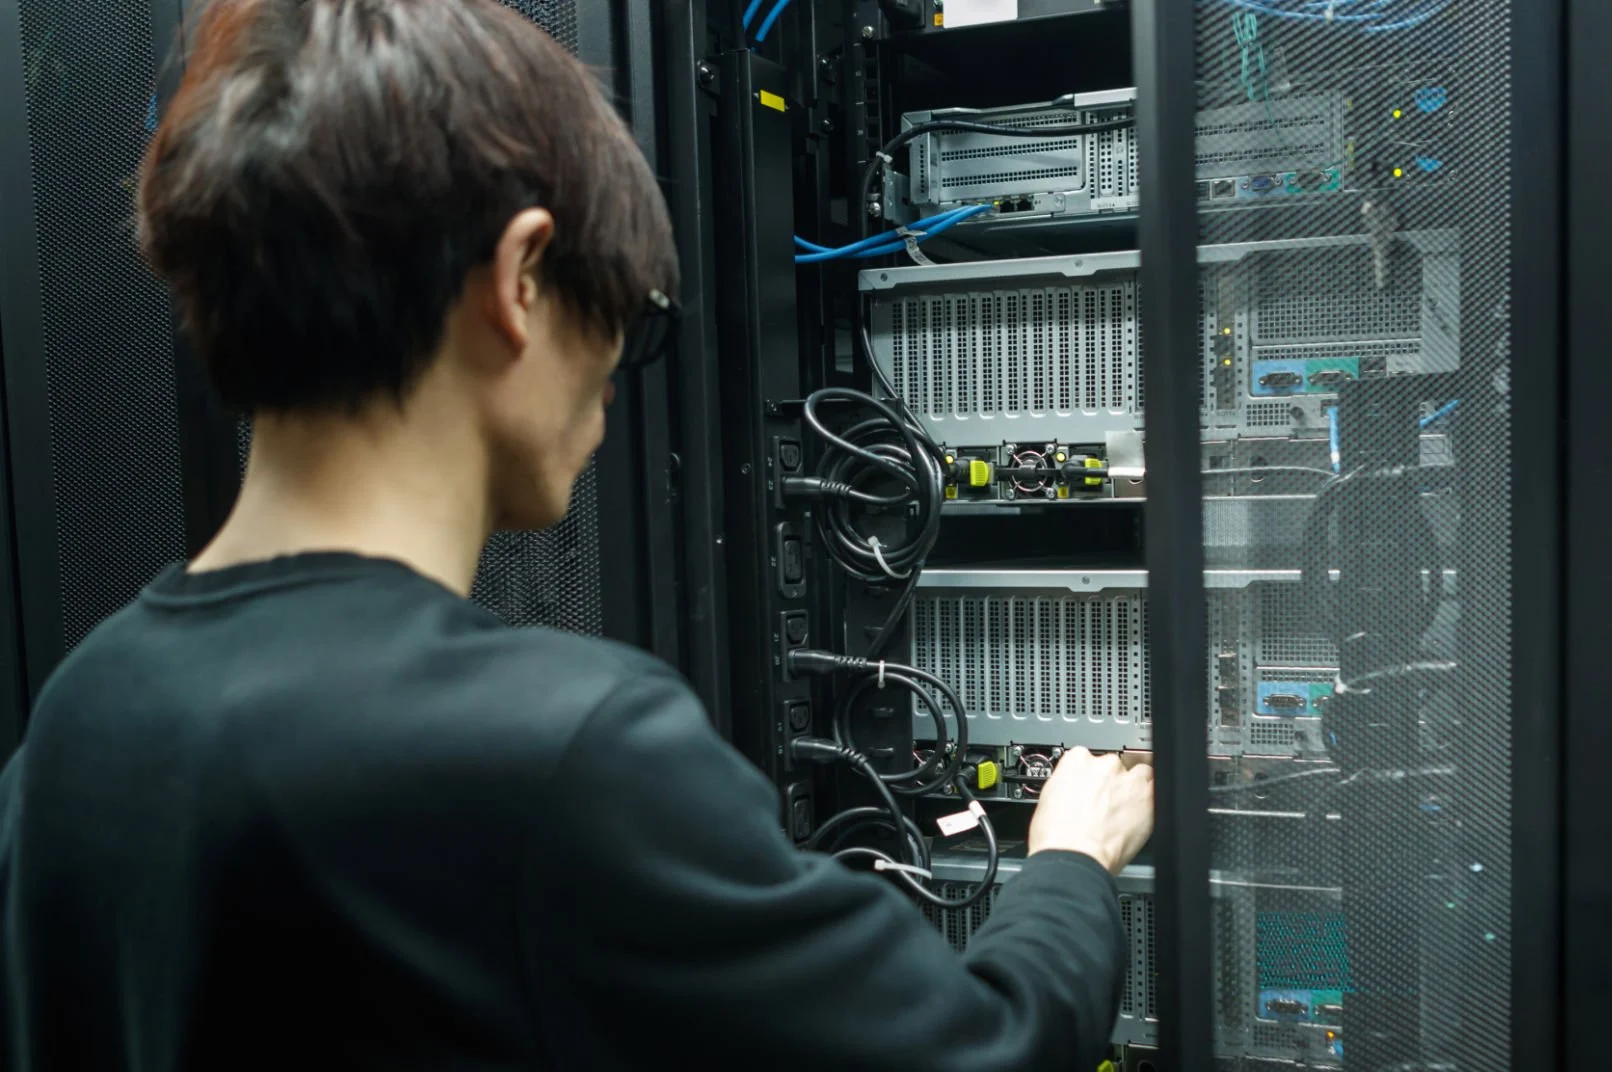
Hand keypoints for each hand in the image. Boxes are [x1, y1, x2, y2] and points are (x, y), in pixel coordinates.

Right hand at [1027, 748, 1153, 873]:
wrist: (1074, 856)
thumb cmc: (1056, 836)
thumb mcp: (1047, 800)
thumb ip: (1066, 786)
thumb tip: (1071, 791)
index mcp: (1076, 761)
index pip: (1086, 756)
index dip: (1088, 774)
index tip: (1088, 786)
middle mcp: (1104, 766)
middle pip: (1114, 764)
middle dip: (1112, 780)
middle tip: (1106, 801)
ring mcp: (1128, 781)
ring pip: (1140, 772)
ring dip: (1135, 786)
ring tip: (1127, 805)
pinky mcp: (1147, 800)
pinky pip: (1157, 789)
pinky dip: (1151, 799)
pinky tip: (1141, 812)